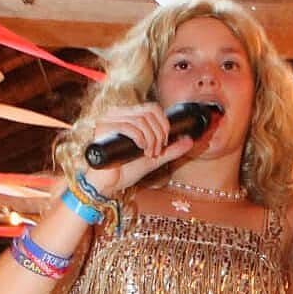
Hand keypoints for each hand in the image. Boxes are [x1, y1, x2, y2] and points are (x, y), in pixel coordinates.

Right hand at [80, 103, 195, 193]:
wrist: (107, 185)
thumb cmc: (125, 171)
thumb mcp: (154, 159)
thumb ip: (171, 149)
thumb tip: (189, 140)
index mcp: (128, 116)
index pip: (153, 108)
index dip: (164, 125)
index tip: (163, 144)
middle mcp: (118, 114)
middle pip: (149, 113)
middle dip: (159, 135)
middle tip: (156, 152)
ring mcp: (109, 119)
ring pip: (141, 120)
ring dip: (151, 139)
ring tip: (148, 154)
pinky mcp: (103, 128)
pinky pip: (129, 126)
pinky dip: (140, 139)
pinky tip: (140, 149)